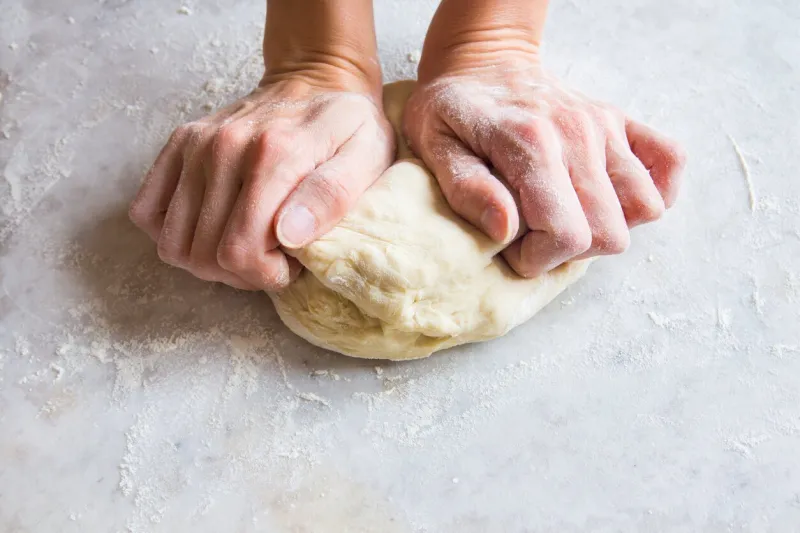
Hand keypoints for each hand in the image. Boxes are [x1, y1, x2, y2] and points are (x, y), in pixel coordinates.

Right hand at [129, 77, 393, 290]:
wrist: (316, 80)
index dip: (266, 275)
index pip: (240, 251)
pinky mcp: (178, 145)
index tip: (292, 262)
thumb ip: (333, 195)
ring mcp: (195, 145)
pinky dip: (175, 232)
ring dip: (208, 260)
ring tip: (246, 242)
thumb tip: (288, 234)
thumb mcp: (367, 157)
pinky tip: (213, 227)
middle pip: (204, 255)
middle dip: (242, 273)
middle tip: (272, 256)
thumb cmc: (349, 128)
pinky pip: (147, 212)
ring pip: (174, 243)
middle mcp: (224, 147)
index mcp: (274, 155)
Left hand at [405, 0, 685, 276]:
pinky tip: (610, 198)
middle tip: (534, 234)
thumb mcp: (434, 148)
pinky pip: (670, 163)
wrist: (483, 61)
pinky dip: (652, 190)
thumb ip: (467, 190)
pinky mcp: (621, 122)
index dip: (538, 259)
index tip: (512, 247)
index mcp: (531, 144)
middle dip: (568, 252)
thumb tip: (505, 230)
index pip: (566, 234)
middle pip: (610, 233)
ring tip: (566, 216)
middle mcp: (578, 133)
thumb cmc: (452, 110)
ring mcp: (605, 126)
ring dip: (607, 227)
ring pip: (645, 208)